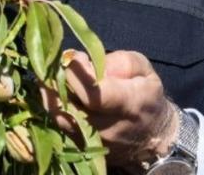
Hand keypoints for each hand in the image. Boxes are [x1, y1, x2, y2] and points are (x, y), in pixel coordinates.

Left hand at [51, 50, 179, 169]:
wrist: (152, 134)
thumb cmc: (146, 94)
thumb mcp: (143, 69)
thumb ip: (118, 61)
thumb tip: (86, 62)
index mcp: (129, 104)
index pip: (94, 94)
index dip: (76, 73)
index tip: (70, 56)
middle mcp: (109, 128)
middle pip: (71, 105)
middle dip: (58, 79)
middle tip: (55, 62)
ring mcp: (94, 141)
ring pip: (59, 115)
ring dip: (50, 92)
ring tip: (50, 74)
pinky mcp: (83, 146)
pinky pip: (59, 125)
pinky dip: (53, 105)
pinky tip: (52, 90)